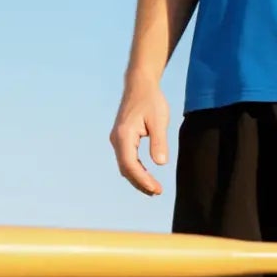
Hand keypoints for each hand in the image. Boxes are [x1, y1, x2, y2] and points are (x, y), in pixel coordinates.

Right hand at [110, 78, 170, 196]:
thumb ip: (159, 141)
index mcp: (124, 135)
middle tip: (157, 192)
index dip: (142, 179)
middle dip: (140, 183)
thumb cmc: (151, 100)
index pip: (130, 164)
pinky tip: (147, 175)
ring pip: (125, 166)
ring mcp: (117, 139)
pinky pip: (126, 159)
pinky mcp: (121, 139)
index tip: (156, 189)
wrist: (139, 84)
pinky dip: (136, 170)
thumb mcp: (159, 120)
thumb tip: (160, 163)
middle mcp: (116, 139)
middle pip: (125, 169)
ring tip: (154, 188)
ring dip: (137, 178)